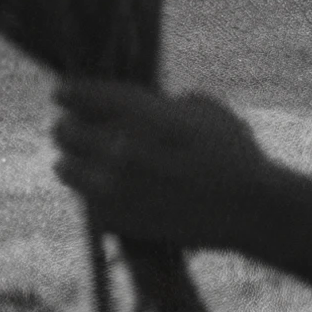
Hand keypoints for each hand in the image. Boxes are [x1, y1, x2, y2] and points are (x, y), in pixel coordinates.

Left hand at [49, 78, 268, 252]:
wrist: (247, 208)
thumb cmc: (233, 151)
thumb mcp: (202, 108)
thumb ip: (161, 104)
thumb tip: (141, 107)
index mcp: (137, 112)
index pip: (77, 94)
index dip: (68, 93)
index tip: (65, 94)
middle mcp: (116, 147)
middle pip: (63, 130)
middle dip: (69, 126)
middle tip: (73, 127)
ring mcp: (112, 187)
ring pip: (64, 168)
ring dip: (72, 161)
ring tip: (82, 161)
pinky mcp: (116, 219)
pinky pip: (84, 202)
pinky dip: (91, 195)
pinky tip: (105, 191)